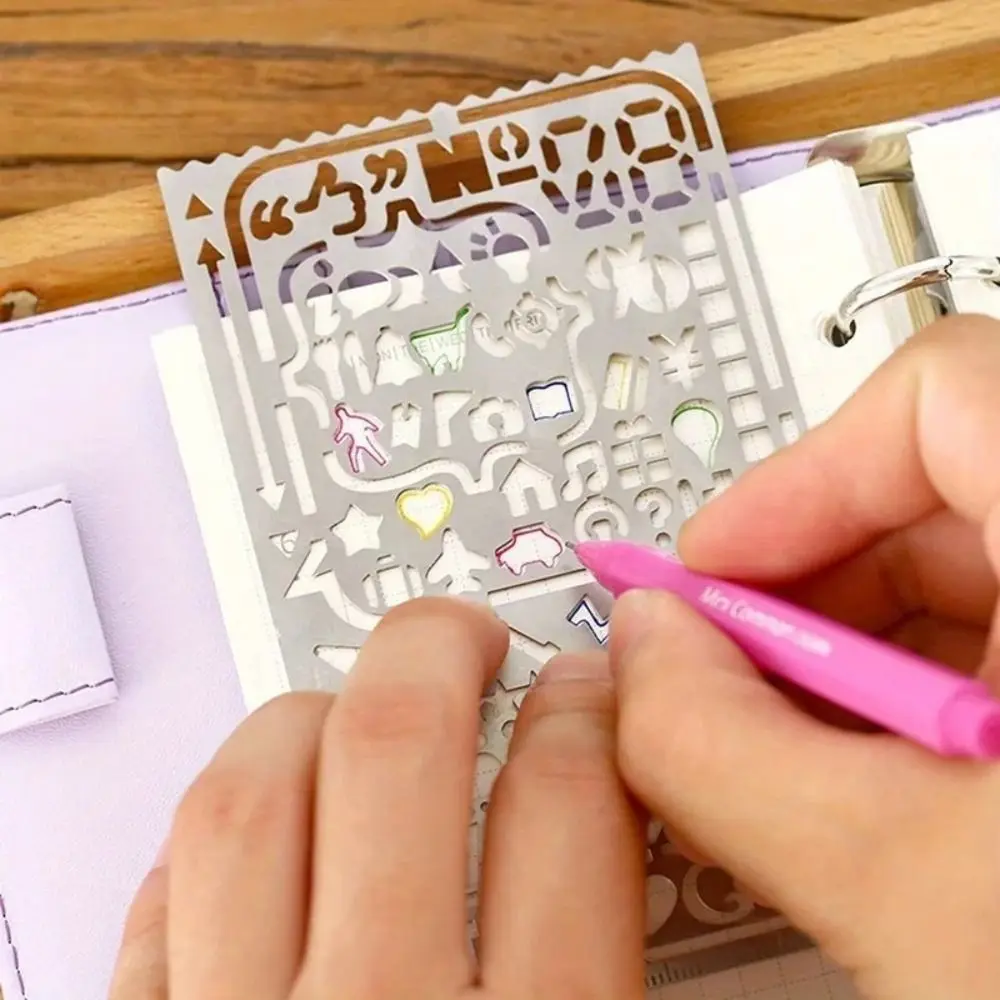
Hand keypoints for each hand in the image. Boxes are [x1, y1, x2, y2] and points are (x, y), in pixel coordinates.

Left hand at [109, 599, 646, 999]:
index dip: (582, 709)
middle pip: (393, 750)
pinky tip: (252, 845)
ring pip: (247, 806)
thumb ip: (614, 963)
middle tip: (458, 632)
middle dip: (434, 649)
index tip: (580, 682)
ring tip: (341, 709)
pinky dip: (199, 858)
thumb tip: (627, 845)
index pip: (567, 808)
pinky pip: (153, 921)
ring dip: (304, 722)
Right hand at [612, 315, 999, 999]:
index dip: (804, 475)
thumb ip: (721, 746)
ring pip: (966, 565)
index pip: (942, 396)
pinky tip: (878, 770)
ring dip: (852, 646)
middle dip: (807, 582)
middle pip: (938, 486)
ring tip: (802, 744)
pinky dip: (914, 686)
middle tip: (735, 669)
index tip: (722, 566)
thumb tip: (648, 648)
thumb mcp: (906, 884)